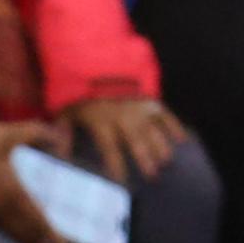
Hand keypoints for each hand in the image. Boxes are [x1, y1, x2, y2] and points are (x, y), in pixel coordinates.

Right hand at [0, 122, 71, 242]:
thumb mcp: (8, 133)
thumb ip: (36, 132)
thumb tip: (57, 138)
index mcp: (14, 193)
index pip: (39, 221)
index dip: (55, 238)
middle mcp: (3, 210)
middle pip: (28, 235)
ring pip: (13, 237)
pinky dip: (12, 238)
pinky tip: (17, 238)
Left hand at [58, 98, 188, 181]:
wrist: (95, 61)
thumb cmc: (79, 92)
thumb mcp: (65, 110)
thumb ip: (64, 133)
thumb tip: (61, 156)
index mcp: (101, 120)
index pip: (110, 148)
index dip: (117, 166)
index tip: (122, 181)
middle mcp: (123, 116)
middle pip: (137, 141)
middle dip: (145, 160)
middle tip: (153, 177)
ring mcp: (138, 106)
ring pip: (153, 130)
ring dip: (162, 146)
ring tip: (167, 162)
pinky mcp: (149, 98)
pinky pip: (165, 113)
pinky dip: (175, 126)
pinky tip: (182, 140)